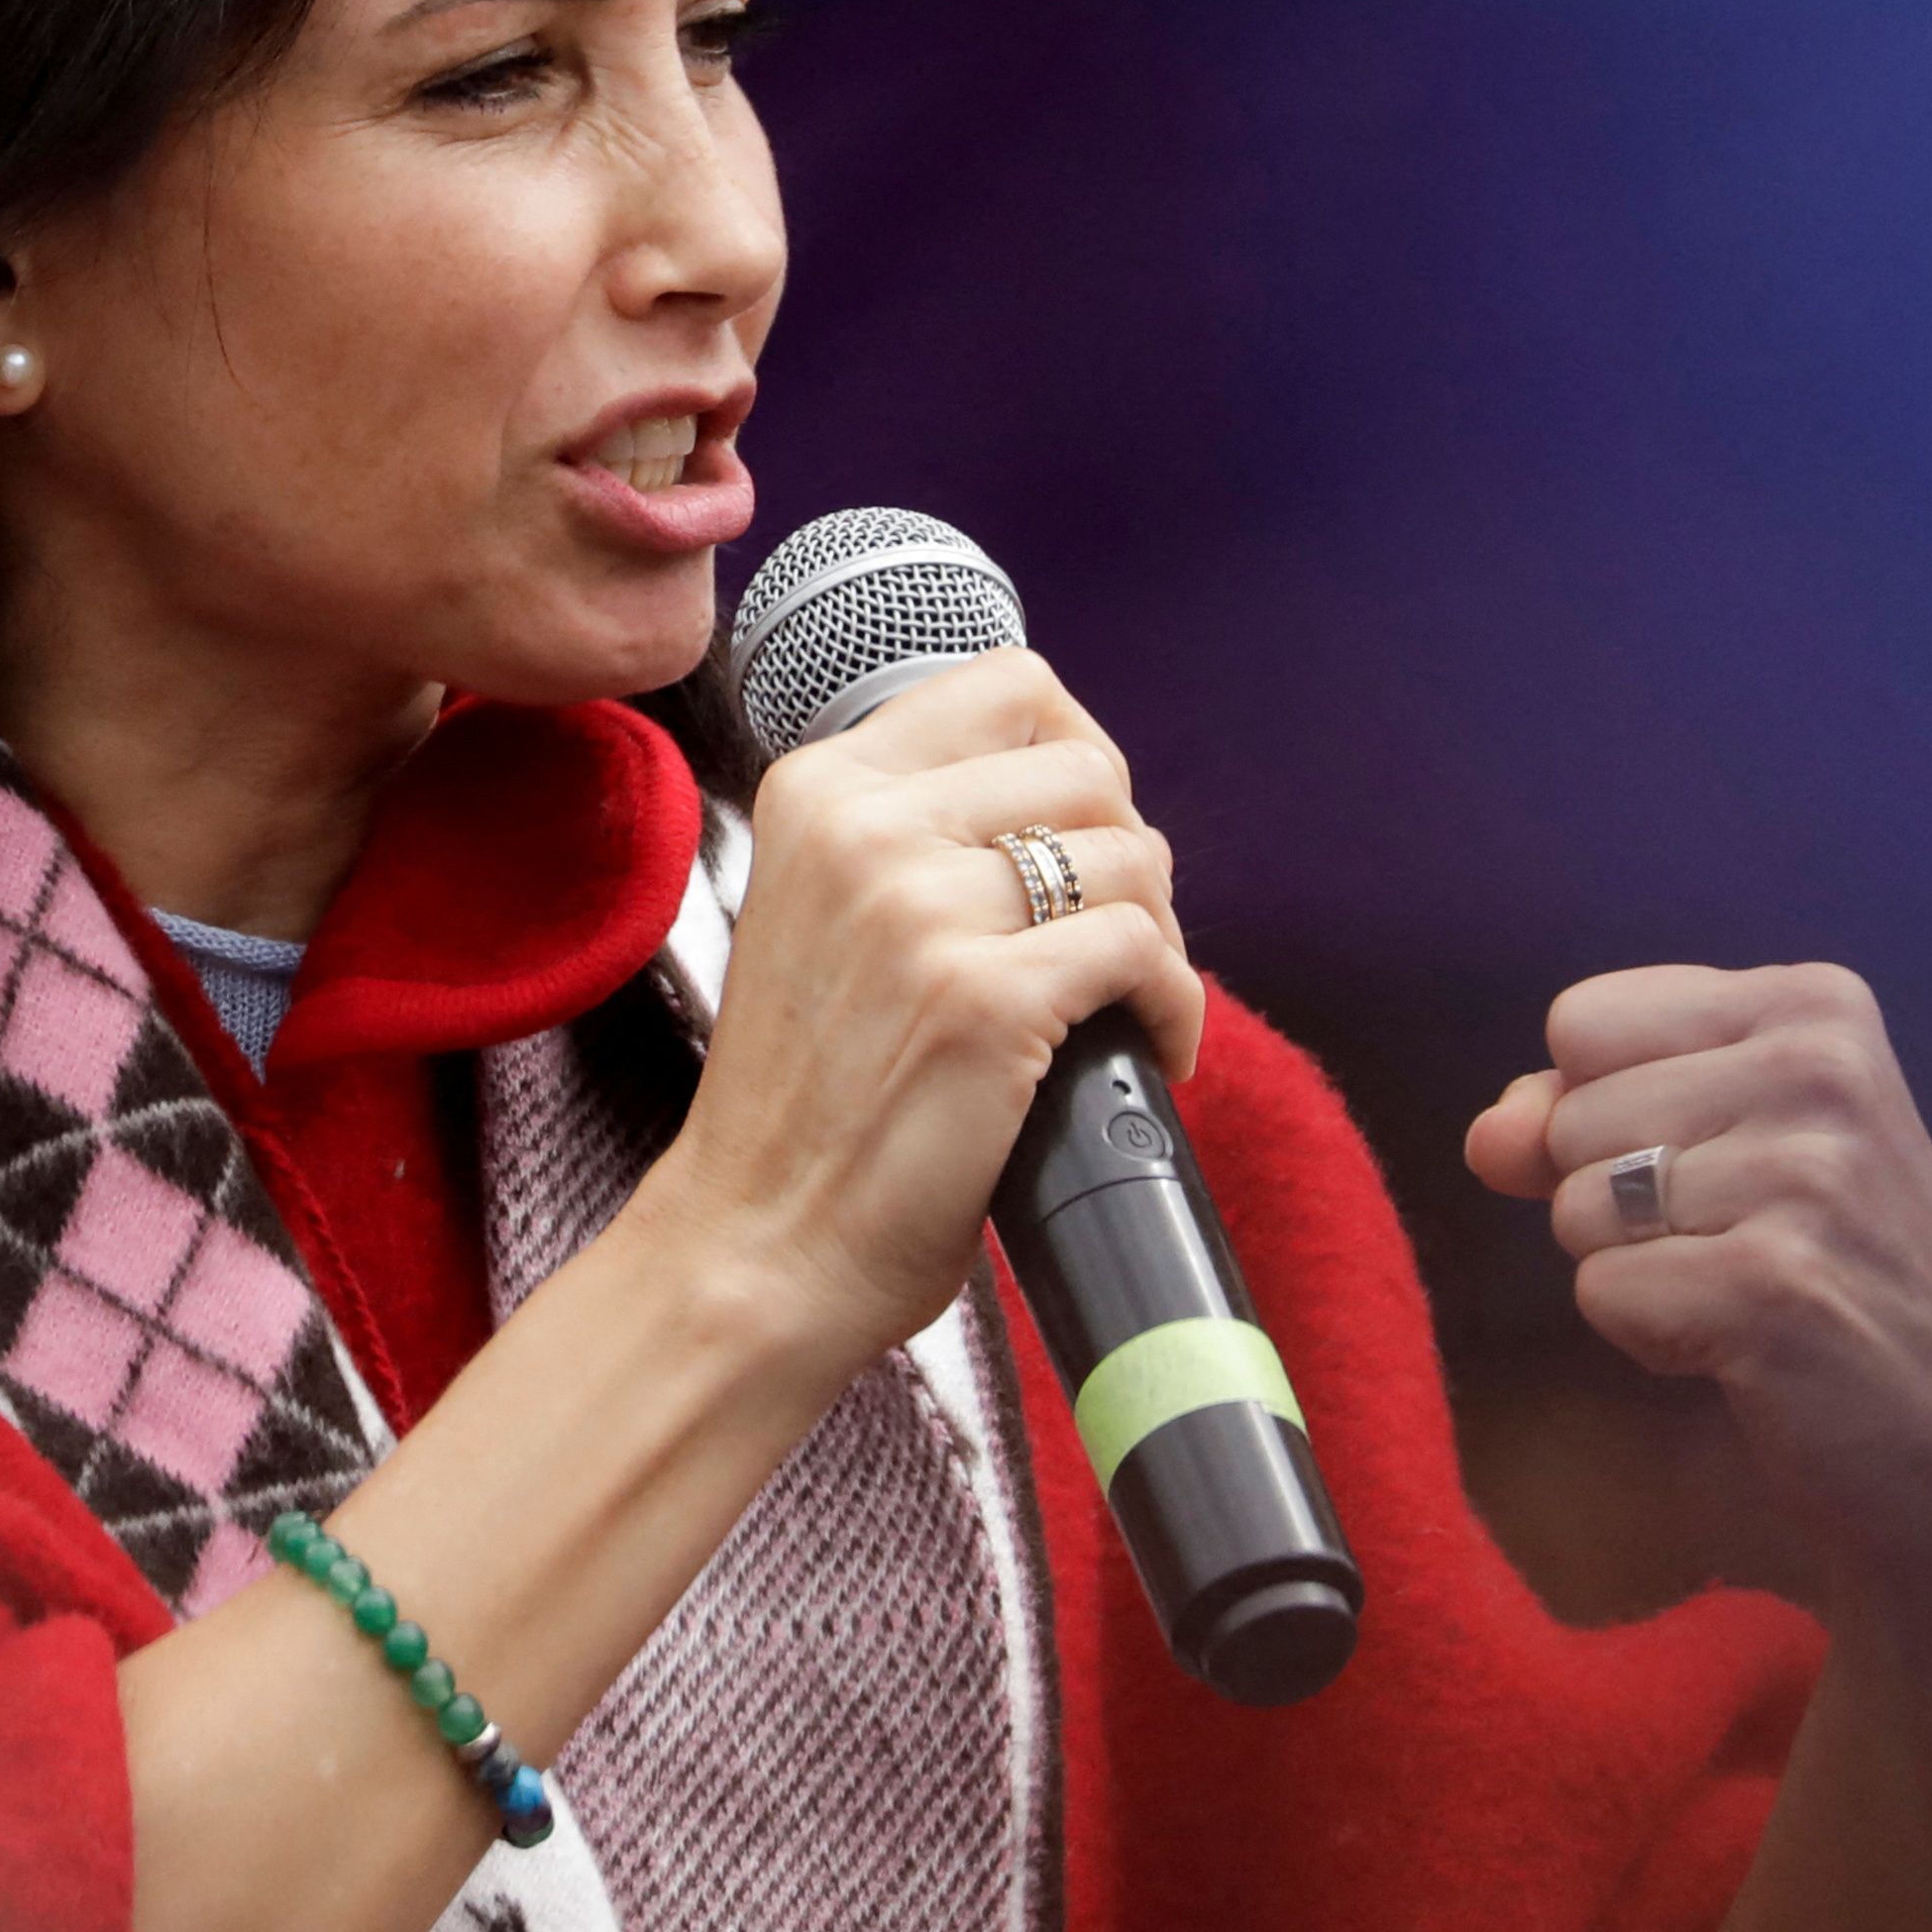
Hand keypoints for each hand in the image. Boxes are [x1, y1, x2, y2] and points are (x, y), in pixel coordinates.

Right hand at [634, 650, 1203, 1376]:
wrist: (756, 1246)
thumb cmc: (803, 1104)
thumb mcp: (819, 914)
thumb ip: (908, 838)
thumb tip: (1060, 801)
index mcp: (821, 791)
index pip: (1009, 685)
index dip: (1080, 755)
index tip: (1088, 833)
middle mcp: (866, 829)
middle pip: (1090, 768)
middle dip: (1129, 854)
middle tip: (1117, 937)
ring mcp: (925, 911)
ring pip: (1133, 856)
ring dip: (1161, 933)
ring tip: (1130, 1000)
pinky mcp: (988, 1000)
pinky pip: (1148, 952)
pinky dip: (1176, 1006)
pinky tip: (1152, 1050)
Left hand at [1465, 966, 1931, 1628]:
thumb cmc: (1831, 1290)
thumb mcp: (1722, 1156)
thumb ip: (1584, 1113)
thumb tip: (1490, 1134)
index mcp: (1817, 1005)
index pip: (1581, 1023)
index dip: (1606, 1116)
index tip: (1717, 1170)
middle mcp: (1822, 1065)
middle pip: (1567, 1117)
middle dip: (1618, 1204)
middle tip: (1747, 1252)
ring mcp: (1807, 1173)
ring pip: (1578, 1207)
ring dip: (1638, 1276)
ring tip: (1751, 1300)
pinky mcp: (1776, 1283)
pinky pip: (1604, 1292)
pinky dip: (1654, 1341)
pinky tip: (1754, 1355)